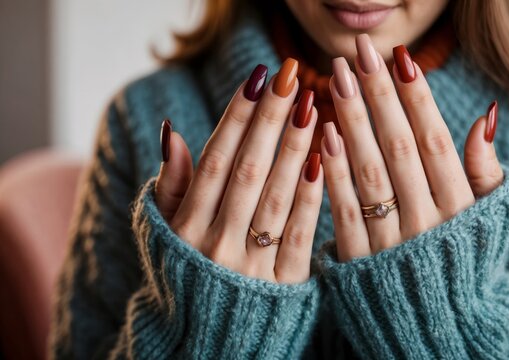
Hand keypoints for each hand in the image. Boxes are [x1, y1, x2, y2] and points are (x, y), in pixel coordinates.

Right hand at [153, 60, 323, 282]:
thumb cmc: (187, 277)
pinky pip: (299, 234)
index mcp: (185, 228)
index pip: (215, 160)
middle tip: (290, 76)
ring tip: (310, 107)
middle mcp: (215, 244)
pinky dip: (309, 196)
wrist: (209, 344)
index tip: (257, 79)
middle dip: (269, 120)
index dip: (236, 117)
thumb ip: (170, 187)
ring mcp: (251, 266)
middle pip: (247, 170)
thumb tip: (172, 133)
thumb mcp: (164, 235)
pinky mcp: (283, 286)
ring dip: (293, 148)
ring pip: (274, 197)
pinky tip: (320, 159)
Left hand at [321, 35, 502, 261]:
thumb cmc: (466, 260)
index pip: (435, 140)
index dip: (418, 97)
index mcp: (461, 208)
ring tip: (337, 77)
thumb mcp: (491, 219)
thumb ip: (485, 170)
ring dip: (352, 121)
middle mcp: (426, 222)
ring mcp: (391, 242)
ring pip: (369, 171)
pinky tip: (324, 133)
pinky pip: (344, 210)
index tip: (401, 57)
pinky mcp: (359, 261)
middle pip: (399, 147)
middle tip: (360, 53)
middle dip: (378, 96)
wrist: (440, 327)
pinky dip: (335, 171)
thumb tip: (484, 116)